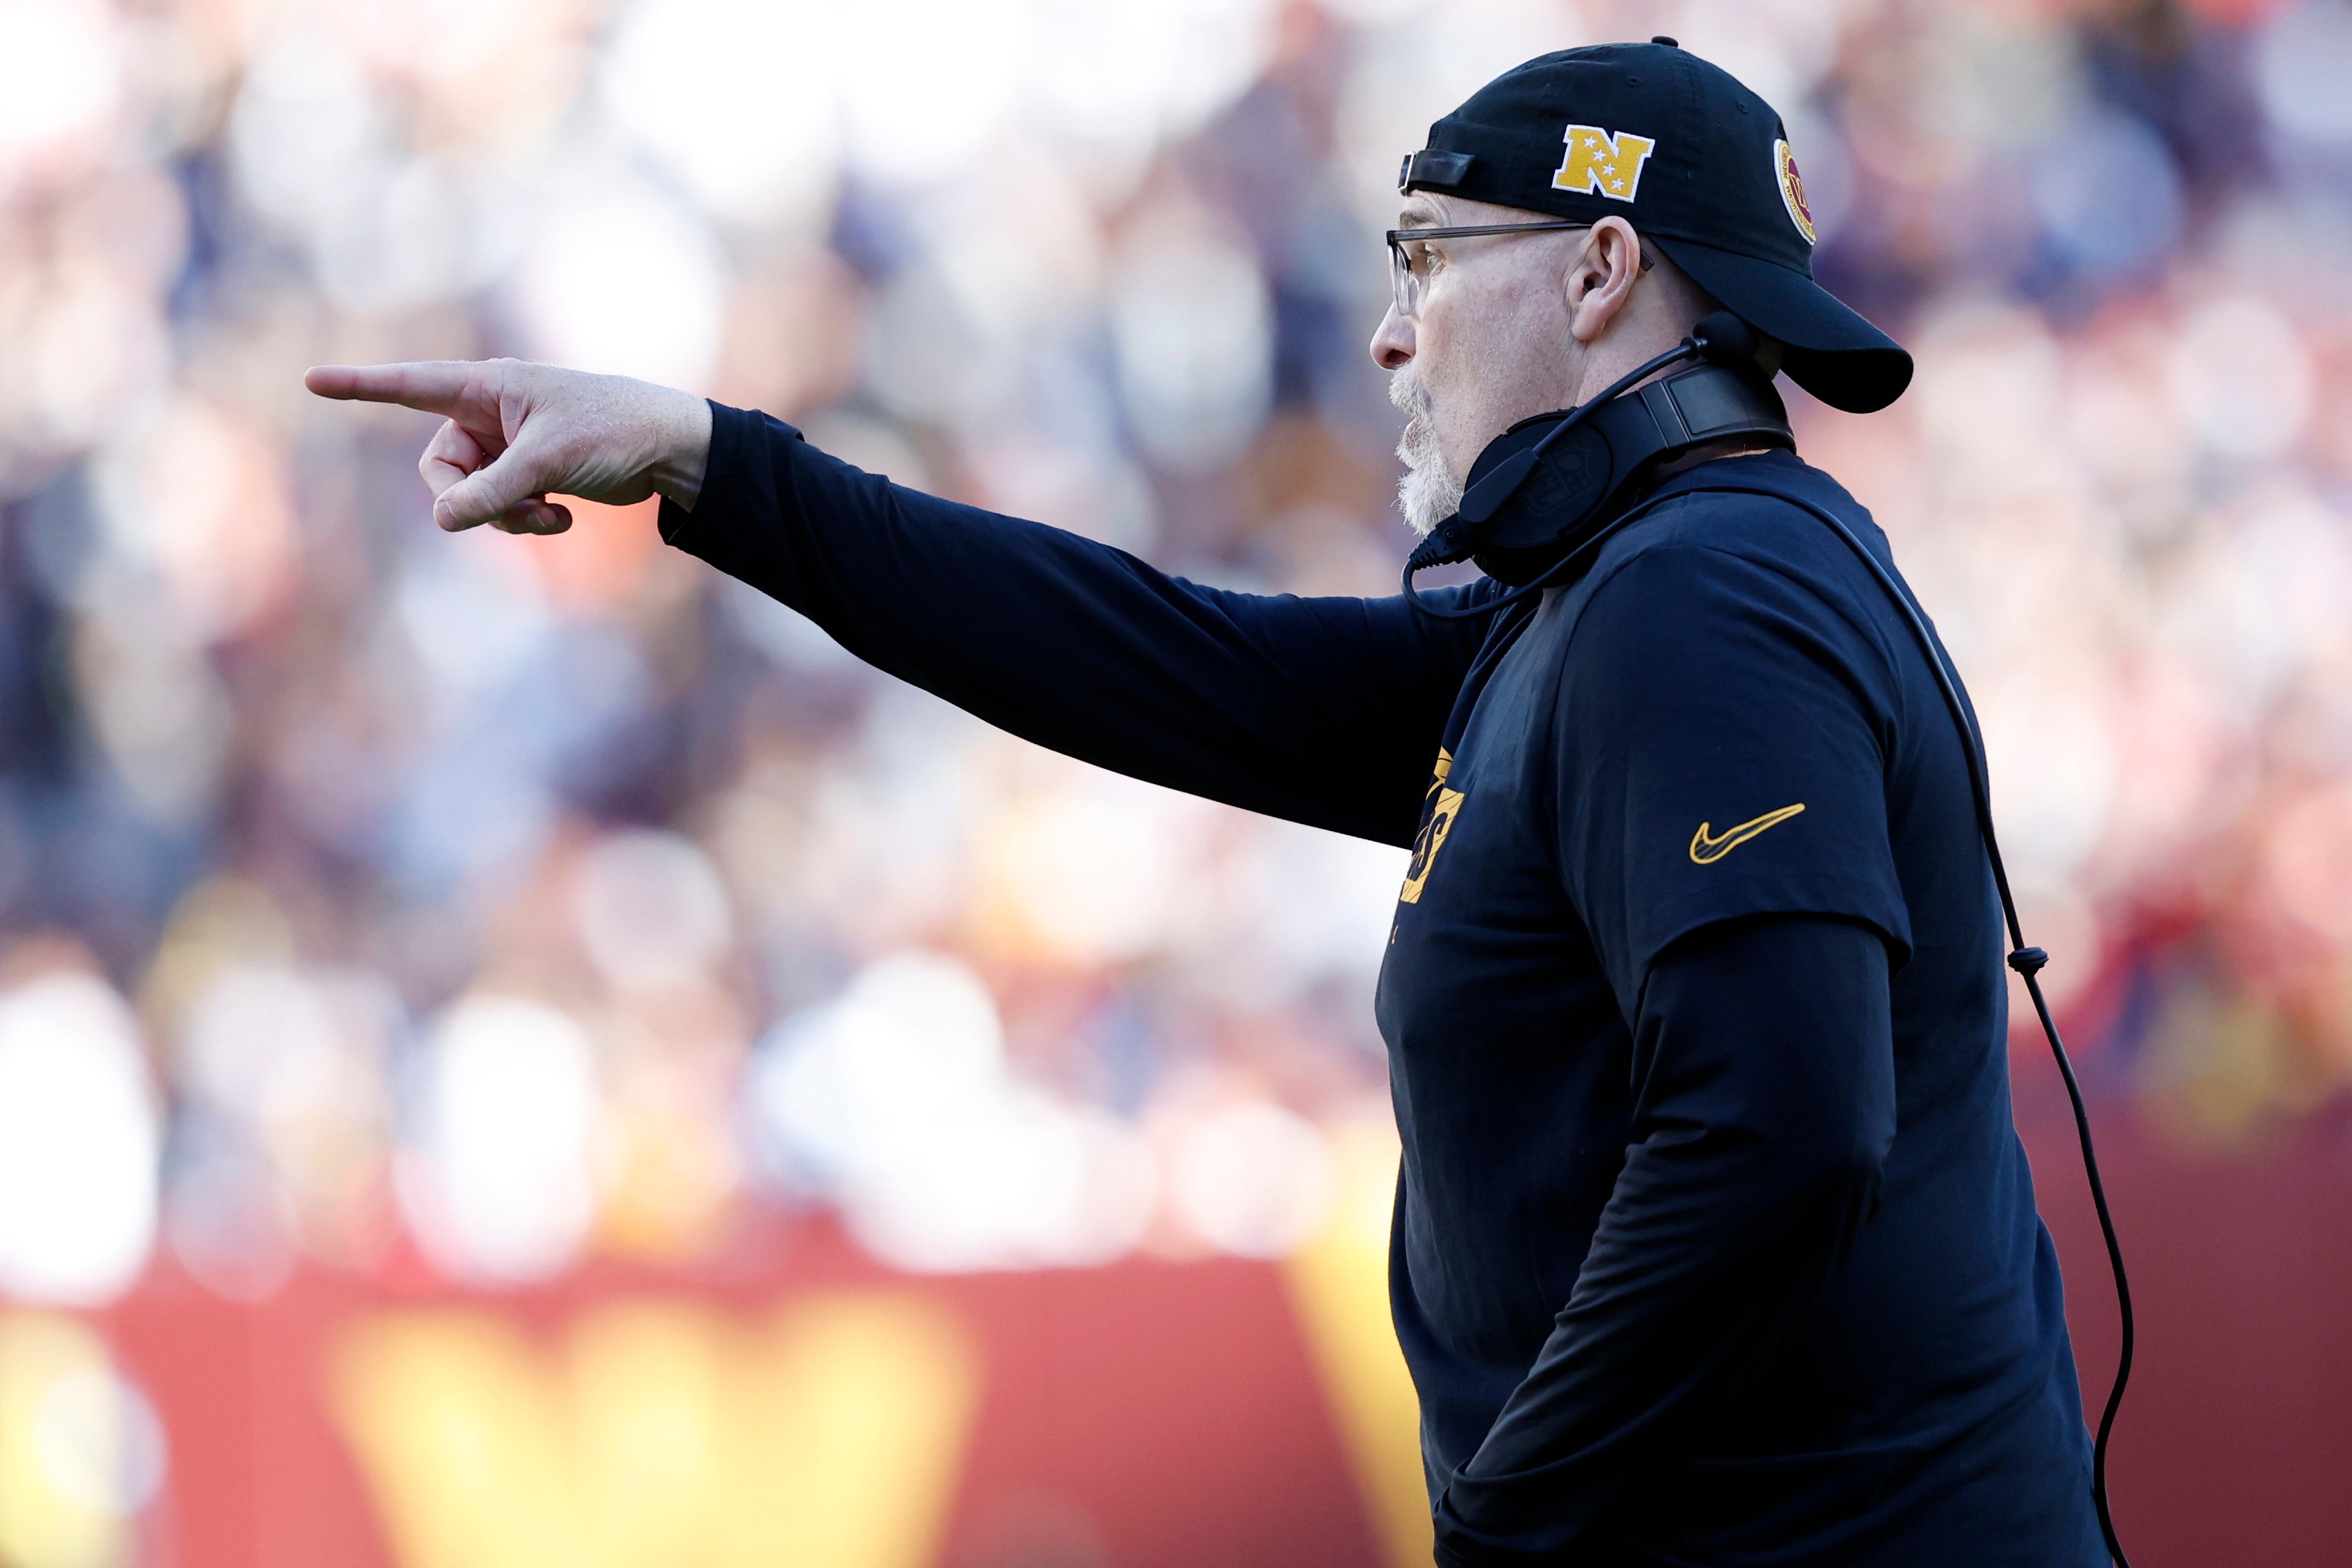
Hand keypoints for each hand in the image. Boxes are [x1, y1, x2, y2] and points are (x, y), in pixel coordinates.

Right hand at [303, 358, 713, 534]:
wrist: (668, 448)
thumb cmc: (611, 432)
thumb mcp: (546, 462)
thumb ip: (490, 491)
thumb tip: (443, 520)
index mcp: (488, 387)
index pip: (410, 385)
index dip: (360, 385)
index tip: (311, 380)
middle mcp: (489, 413)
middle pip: (439, 469)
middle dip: (470, 499)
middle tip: (517, 508)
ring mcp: (506, 447)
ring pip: (470, 497)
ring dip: (506, 517)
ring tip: (552, 514)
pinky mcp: (527, 475)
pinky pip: (500, 509)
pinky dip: (527, 520)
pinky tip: (565, 519)